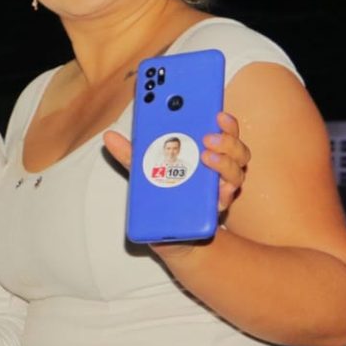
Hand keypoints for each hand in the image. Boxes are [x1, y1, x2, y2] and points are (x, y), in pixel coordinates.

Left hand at [102, 112, 248, 212]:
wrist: (170, 233)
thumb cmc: (163, 193)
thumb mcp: (145, 171)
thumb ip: (131, 154)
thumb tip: (108, 136)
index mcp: (206, 152)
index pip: (222, 131)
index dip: (224, 120)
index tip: (216, 112)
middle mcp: (219, 169)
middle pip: (237, 149)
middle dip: (227, 139)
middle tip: (207, 136)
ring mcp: (220, 189)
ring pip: (237, 173)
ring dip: (224, 163)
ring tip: (206, 157)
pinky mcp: (216, 209)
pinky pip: (226, 199)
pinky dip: (222, 193)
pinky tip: (216, 190)